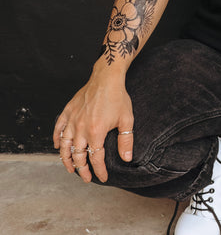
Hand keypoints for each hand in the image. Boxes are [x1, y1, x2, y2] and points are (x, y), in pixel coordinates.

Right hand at [53, 65, 133, 182]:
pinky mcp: (67, 112)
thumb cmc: (118, 97)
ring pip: (64, 146)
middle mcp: (80, 128)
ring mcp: (72, 120)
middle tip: (86, 177)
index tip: (103, 178)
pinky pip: (58, 129)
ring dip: (66, 160)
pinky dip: (57, 140)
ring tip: (71, 168)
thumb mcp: (127, 119)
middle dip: (82, 170)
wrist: (107, 78)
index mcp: (96, 132)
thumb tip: (127, 159)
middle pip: (78, 156)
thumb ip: (126, 141)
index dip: (99, 171)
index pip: (95, 158)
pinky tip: (59, 147)